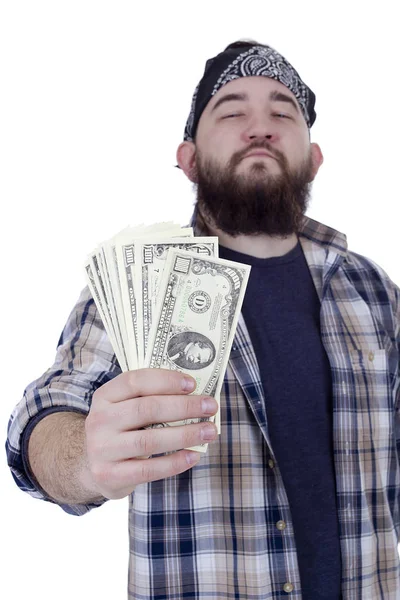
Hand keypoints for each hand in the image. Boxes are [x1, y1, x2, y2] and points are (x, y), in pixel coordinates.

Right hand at [84, 369, 217, 498]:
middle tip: (211, 406)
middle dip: (184, 407)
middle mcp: (99, 420)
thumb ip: (151, 398)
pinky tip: (194, 455)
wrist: (92, 465)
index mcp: (104, 396)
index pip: (135, 381)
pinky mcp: (110, 475)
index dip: (165, 380)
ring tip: (210, 431)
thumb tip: (196, 395)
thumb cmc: (122, 429)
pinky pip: (148, 469)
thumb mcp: (125, 408)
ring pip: (149, 440)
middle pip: (146, 409)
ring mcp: (102, 450)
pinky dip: (175, 462)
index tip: (193, 384)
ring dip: (185, 434)